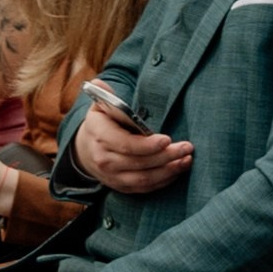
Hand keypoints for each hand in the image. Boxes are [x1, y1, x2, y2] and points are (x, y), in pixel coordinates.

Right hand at [74, 104, 192, 197]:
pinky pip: (145, 188)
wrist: (85, 151)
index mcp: (99, 135)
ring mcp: (112, 176)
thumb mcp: (99, 107)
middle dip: (166, 156)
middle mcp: (104, 159)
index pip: (125, 144)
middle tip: (187, 147)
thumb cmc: (100, 124)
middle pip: (139, 162)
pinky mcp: (121, 186)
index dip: (147, 145)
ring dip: (169, 170)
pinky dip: (163, 181)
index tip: (167, 139)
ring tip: (187, 159)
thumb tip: (98, 83)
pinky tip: (178, 170)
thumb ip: (104, 95)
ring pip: (144, 178)